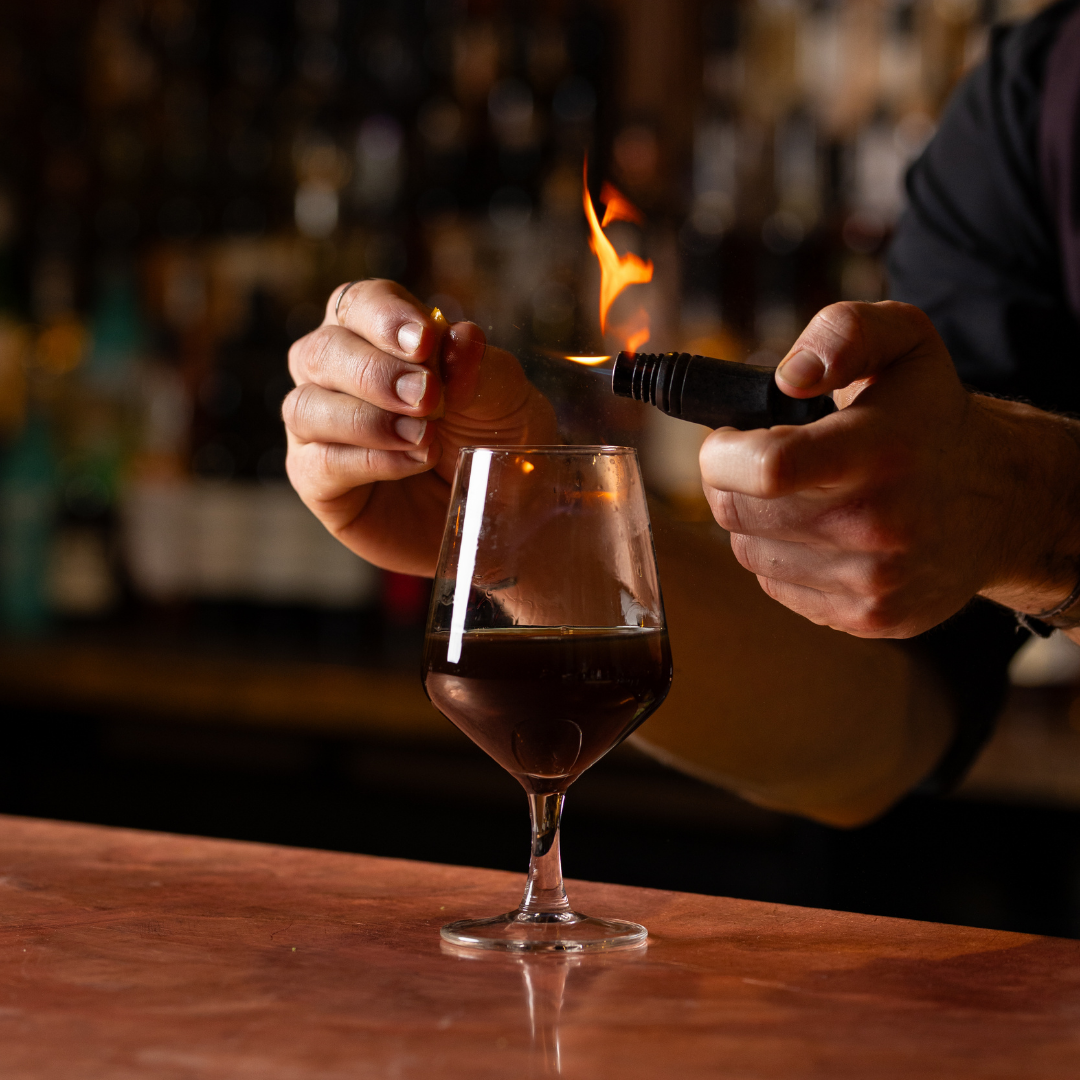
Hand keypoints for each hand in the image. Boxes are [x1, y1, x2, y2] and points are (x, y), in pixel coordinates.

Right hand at [284, 280, 557, 575]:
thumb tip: (461, 337)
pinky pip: (321, 463)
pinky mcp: (319, 483)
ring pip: (305, 407)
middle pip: (321, 351)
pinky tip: (414, 462)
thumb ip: (482, 369)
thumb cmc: (494, 443)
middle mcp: (335, 377)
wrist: (499, 512)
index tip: (424, 341)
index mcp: (376, 337)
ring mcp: (320, 431)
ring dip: (369, 419)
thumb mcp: (507, 400)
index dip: (384, 316)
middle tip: (429, 398)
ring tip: (425, 437)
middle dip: (376, 372)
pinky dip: (371, 460)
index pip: (358, 303)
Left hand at [699, 300, 1079, 637]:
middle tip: (759, 460)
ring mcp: (873, 580)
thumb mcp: (903, 340)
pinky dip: (781, 556)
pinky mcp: (867, 616)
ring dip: (754, 520)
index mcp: (880, 451)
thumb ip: (843, 333)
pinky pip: (775, 586)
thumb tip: (791, 377)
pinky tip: (820, 531)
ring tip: (798, 494)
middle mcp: (878, 524)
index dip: (722, 453)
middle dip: (729, 481)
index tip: (730, 438)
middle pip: (738, 512)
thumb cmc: (931, 417)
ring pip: (748, 551)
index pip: (768, 468)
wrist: (1001, 501)